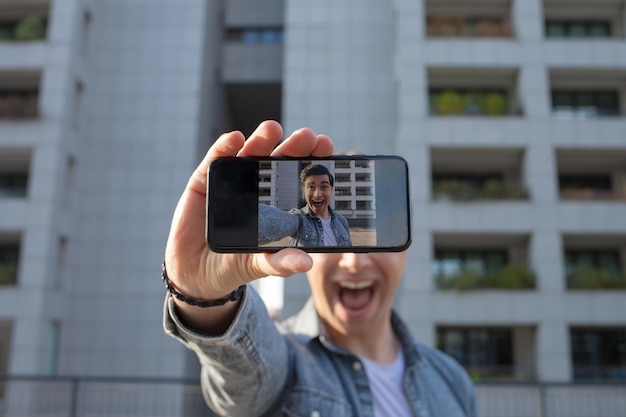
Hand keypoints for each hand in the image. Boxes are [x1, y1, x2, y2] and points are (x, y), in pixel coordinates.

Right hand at [164, 120, 333, 302]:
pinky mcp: (203, 180)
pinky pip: (215, 159)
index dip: (310, 159)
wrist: (195, 273)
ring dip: (261, 139)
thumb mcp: (259, 265)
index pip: (296, 175)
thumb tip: (307, 263)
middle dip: (293, 145)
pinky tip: (235, 139)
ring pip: (249, 153)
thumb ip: (280, 263)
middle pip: (277, 159)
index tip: (325, 145)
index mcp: (275, 201)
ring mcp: (230, 180)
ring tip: (274, 128)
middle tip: (307, 136)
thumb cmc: (233, 265)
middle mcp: (256, 186)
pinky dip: (225, 147)